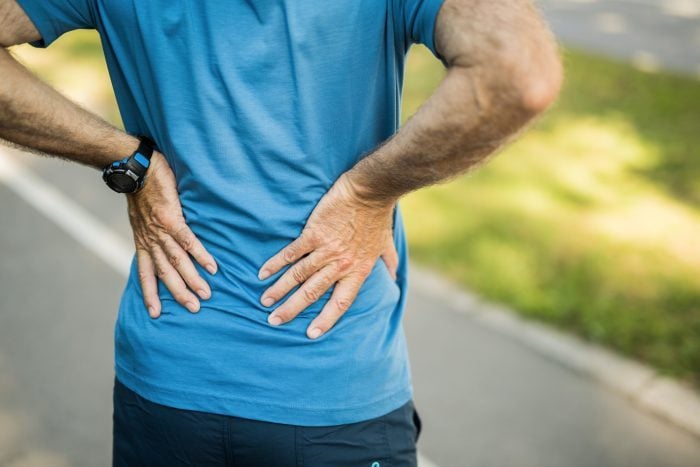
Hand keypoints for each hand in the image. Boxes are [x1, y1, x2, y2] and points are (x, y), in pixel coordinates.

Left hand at [127, 151, 217, 317]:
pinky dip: (200, 255)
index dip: (149, 294)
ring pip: (177, 261)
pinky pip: (188, 241)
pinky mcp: (172, 218)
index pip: (145, 274)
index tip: (155, 314)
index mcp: (143, 241)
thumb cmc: (142, 190)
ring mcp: (161, 230)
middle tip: (194, 309)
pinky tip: (212, 267)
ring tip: (206, 294)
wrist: (135, 168)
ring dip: (192, 280)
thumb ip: (151, 232)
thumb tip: (162, 242)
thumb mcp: (141, 217)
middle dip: (179, 293)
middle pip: (165, 273)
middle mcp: (150, 240)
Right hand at [257, 173, 398, 338]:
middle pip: (312, 293)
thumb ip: (388, 263)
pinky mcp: (313, 234)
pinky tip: (263, 274)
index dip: (326, 319)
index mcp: (358, 270)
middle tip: (274, 322)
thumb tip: (395, 278)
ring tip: (265, 302)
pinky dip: (276, 264)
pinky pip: (291, 253)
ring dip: (279, 290)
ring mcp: (325, 250)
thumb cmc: (378, 216)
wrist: (370, 191)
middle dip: (291, 309)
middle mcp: (340, 265)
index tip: (311, 334)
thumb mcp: (386, 244)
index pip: (341, 302)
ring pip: (298, 276)